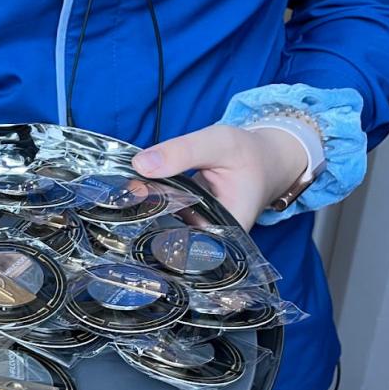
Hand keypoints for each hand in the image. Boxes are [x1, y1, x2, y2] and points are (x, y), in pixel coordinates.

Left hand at [131, 125, 307, 229]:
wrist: (265, 157)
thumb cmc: (248, 153)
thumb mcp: (219, 143)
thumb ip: (182, 152)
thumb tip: (140, 165)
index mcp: (227, 230)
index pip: (185, 246)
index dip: (157, 235)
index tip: (134, 215)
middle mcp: (212, 238)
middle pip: (171, 238)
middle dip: (145, 220)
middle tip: (124, 199)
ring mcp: (199, 230)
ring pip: (164, 228)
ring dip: (145, 211)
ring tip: (126, 196)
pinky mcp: (188, 220)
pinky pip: (164, 216)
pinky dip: (151, 204)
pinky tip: (136, 193)